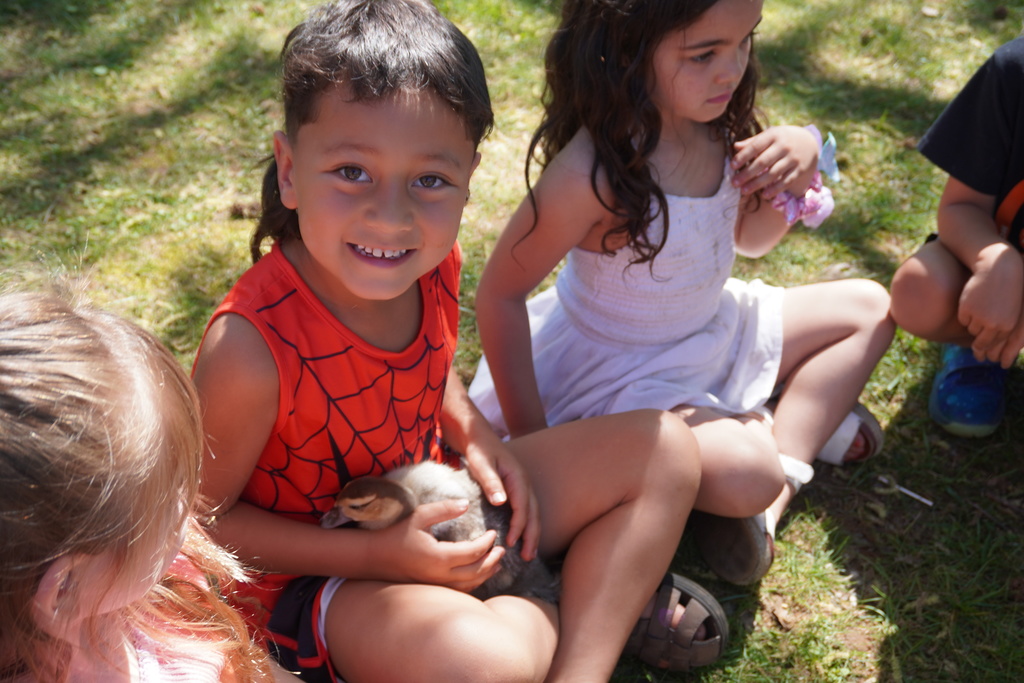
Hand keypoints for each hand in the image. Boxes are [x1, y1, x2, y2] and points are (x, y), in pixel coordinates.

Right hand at [373, 499, 504, 591]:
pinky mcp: (433, 588)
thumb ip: (444, 509)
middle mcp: (441, 575)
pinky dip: (474, 582)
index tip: (493, 532)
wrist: (375, 557)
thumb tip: (466, 503)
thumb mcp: (420, 516)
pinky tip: (478, 573)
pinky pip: (460, 590)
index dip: (487, 542)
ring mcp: (437, 584)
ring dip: (486, 573)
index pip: (474, 552)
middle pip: (477, 572)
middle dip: (493, 560)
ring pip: (470, 584)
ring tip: (496, 561)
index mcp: (439, 557)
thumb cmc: (396, 534)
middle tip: (502, 549)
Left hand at [462, 432, 541, 561]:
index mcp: (518, 477)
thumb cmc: (479, 449)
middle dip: (532, 536)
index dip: (519, 526)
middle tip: (526, 557)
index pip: (523, 507)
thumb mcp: (481, 464)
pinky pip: (526, 511)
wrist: (478, 435)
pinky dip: (527, 526)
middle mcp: (524, 483)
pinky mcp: (517, 489)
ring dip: (532, 534)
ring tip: (528, 554)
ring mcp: (522, 486)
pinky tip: (522, 538)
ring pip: (533, 514)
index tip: (510, 542)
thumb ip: (491, 482)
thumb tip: (502, 502)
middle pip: (534, 513)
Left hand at [732, 125, 818, 198]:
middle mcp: (784, 146)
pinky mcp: (800, 169)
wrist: (810, 141)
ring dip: (757, 184)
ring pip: (773, 173)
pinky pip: (786, 181)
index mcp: (774, 135)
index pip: (756, 146)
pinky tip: (764, 195)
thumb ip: (753, 142)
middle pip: (763, 162)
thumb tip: (735, 147)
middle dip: (747, 173)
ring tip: (744, 191)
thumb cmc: (782, 139)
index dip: (743, 156)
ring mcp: (793, 158)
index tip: (732, 166)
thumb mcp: (770, 135)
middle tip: (734, 183)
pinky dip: (775, 189)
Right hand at [959, 244, 1023, 361]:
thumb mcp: (1009, 311)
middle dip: (977, 344)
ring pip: (971, 330)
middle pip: (980, 342)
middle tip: (975, 346)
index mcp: (1007, 326)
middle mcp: (994, 324)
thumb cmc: (1006, 290)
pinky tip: (973, 302)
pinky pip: (963, 320)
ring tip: (980, 308)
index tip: (981, 348)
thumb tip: (986, 347)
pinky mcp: (967, 309)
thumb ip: (1001, 327)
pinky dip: (965, 314)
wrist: (998, 269)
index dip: (986, 345)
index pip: (993, 343)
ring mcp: (979, 317)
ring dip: (973, 323)